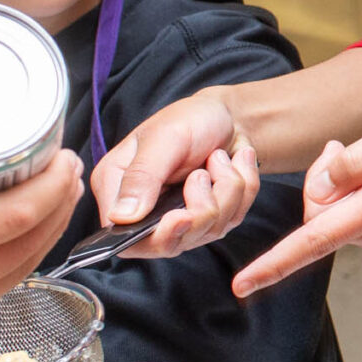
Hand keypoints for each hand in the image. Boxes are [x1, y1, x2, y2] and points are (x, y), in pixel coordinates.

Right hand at [0, 86, 82, 361]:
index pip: (14, 215)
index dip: (53, 186)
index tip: (65, 155)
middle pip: (26, 247)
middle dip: (58, 206)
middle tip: (66, 169)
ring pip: (14, 277)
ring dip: (45, 239)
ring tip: (54, 201)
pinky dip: (13, 267)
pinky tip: (21, 243)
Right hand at [89, 90, 257, 257]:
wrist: (227, 116)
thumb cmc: (187, 120)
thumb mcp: (163, 138)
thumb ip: (141, 176)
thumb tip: (121, 217)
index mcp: (118, 192)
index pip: (125, 238)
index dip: (156, 237)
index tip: (181, 216)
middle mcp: (145, 214)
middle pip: (172, 244)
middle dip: (201, 210)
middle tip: (204, 173)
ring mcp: (180, 221)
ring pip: (210, 230)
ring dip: (226, 189)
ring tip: (218, 157)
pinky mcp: (210, 220)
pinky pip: (235, 218)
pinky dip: (243, 187)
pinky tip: (234, 163)